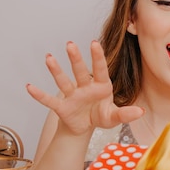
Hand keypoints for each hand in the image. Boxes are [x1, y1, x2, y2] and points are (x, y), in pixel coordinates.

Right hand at [26, 40, 143, 135]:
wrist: (85, 127)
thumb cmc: (100, 116)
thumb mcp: (114, 117)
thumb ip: (125, 113)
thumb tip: (140, 111)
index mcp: (101, 86)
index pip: (100, 69)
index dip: (97, 57)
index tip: (94, 43)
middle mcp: (85, 87)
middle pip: (80, 71)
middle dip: (75, 58)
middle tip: (70, 44)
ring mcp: (72, 95)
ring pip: (64, 81)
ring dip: (56, 70)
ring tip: (49, 57)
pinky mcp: (62, 107)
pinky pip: (50, 101)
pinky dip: (40, 95)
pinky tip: (30, 87)